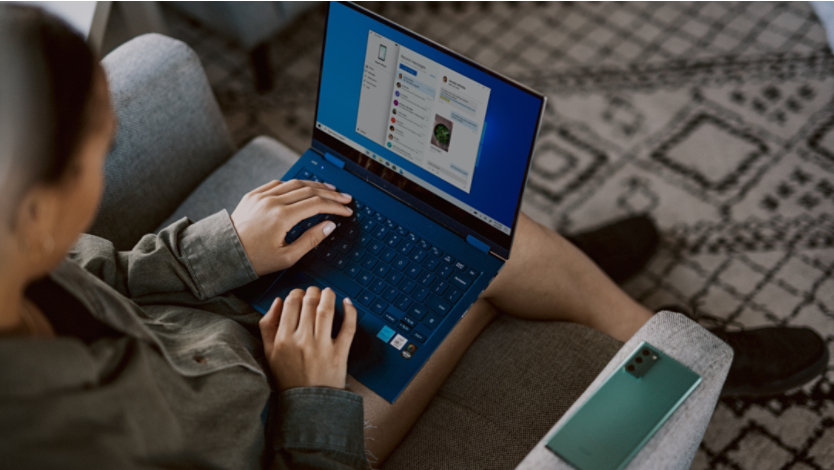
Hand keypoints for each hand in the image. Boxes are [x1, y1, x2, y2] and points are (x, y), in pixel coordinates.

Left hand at [231, 179, 352, 275]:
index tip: (346, 210)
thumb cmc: (254, 259)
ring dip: (315, 185)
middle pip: (310, 190)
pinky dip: (294, 184)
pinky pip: (278, 183)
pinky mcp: (254, 195)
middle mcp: (272, 202)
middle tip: (344, 197)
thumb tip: (329, 225)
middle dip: (331, 193)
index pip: (317, 204)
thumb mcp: (287, 257)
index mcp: (282, 217)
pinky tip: (303, 187)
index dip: (335, 206)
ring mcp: (262, 196)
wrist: (223, 253)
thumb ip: (311, 240)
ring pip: (295, 183)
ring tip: (329, 189)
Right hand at [259, 287, 356, 390]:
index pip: (290, 304)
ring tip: (328, 292)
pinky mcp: (339, 353)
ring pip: (326, 311)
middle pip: (309, 303)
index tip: (299, 294)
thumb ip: (267, 326)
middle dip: (312, 292)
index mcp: (283, 339)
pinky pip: (348, 327)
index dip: (296, 293)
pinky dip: (350, 312)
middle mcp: (302, 340)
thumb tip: (277, 302)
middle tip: (314, 291)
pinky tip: (347, 302)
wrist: (307, 403)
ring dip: (328, 296)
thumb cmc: (288, 377)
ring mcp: (322, 346)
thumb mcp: (269, 353)